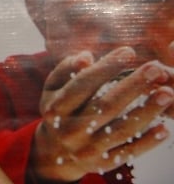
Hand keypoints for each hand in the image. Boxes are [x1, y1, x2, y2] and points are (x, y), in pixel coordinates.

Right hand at [30, 47, 173, 181]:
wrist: (56, 152)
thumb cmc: (60, 108)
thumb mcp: (54, 87)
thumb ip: (67, 69)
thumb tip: (87, 57)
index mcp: (55, 108)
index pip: (82, 84)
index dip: (106, 67)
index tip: (129, 51)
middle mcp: (69, 130)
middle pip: (105, 106)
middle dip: (133, 86)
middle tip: (156, 69)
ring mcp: (87, 149)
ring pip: (121, 130)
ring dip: (147, 112)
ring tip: (166, 93)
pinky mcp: (103, 164)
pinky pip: (129, 152)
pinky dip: (148, 142)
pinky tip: (163, 128)